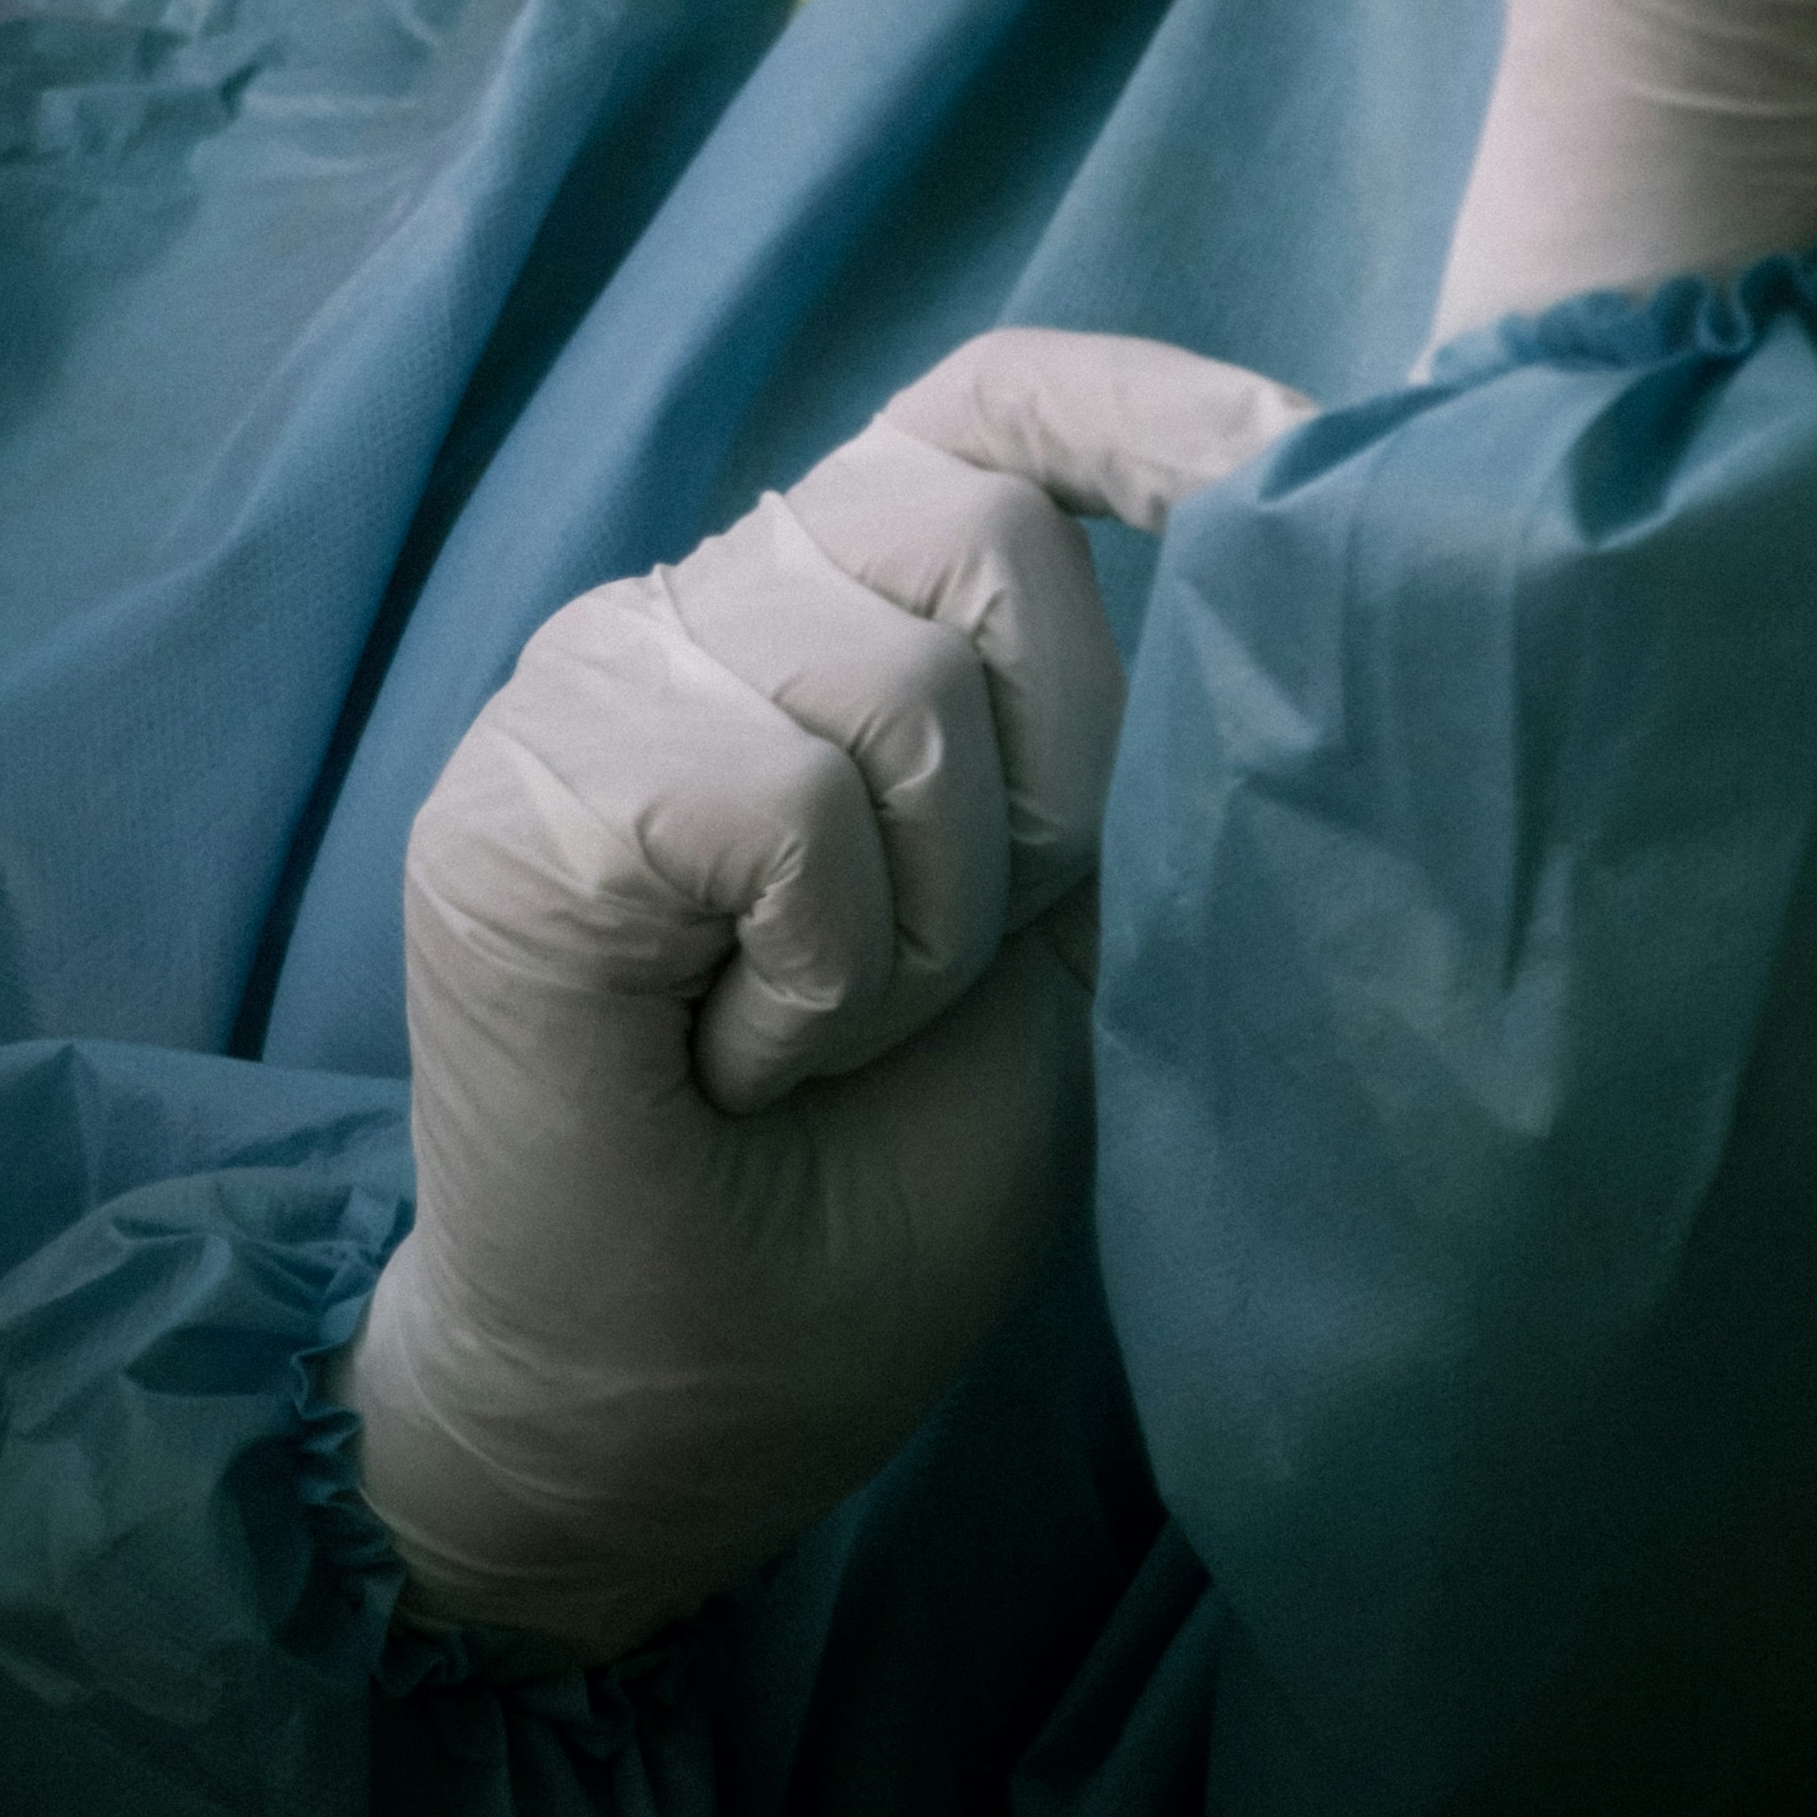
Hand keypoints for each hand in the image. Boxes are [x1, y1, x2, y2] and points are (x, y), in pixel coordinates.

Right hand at [338, 328, 1312, 1653]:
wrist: (652, 1414)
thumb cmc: (856, 1201)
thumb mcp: (1063, 958)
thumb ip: (1124, 773)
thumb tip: (1281, 592)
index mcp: (833, 614)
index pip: (988, 402)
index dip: (1142, 406)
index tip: (1296, 460)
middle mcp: (708, 600)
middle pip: (983, 521)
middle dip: (1043, 781)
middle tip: (930, 977)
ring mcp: (599, 673)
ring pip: (896, 677)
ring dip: (918, 920)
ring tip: (812, 1040)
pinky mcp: (519, 789)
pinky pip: (786, 803)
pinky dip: (818, 965)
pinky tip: (740, 1057)